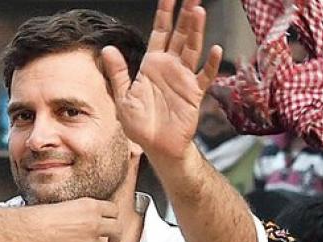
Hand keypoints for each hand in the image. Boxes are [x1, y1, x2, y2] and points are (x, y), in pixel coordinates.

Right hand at [17, 198, 120, 241]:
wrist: (24, 232)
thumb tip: (84, 221)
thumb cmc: (34, 220)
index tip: (110, 224)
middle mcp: (93, 223)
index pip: (113, 211)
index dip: (112, 219)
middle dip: (115, 237)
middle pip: (117, 230)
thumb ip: (79, 213)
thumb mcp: (62, 207)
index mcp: (88, 206)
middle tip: (113, 241)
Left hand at [101, 0, 222, 160]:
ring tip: (198, 11)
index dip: (164, 15)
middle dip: (185, 15)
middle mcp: (170, 67)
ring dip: (196, 31)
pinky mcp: (194, 93)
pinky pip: (204, 76)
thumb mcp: (122, 97)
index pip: (159, 33)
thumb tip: (107, 49)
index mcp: (151, 65)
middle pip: (180, 35)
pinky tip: (214, 50)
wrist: (156, 146)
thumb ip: (117, 73)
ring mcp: (184, 78)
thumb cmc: (139, 124)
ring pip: (192, 48)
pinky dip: (210, 64)